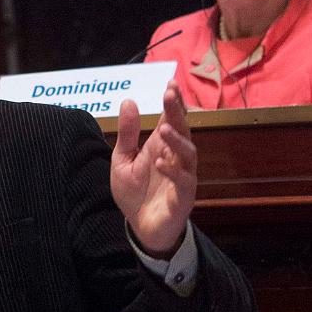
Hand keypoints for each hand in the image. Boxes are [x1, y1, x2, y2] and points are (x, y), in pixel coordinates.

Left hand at [111, 82, 196, 256]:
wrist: (139, 227)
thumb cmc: (134, 192)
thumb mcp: (122, 159)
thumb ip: (127, 133)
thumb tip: (128, 100)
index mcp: (162, 146)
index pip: (172, 119)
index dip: (174, 102)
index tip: (170, 83)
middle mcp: (176, 158)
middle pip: (183, 131)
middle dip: (178, 112)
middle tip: (170, 94)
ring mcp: (182, 177)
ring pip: (189, 154)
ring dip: (177, 140)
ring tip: (163, 129)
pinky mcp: (183, 197)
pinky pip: (184, 182)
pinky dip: (173, 171)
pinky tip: (161, 162)